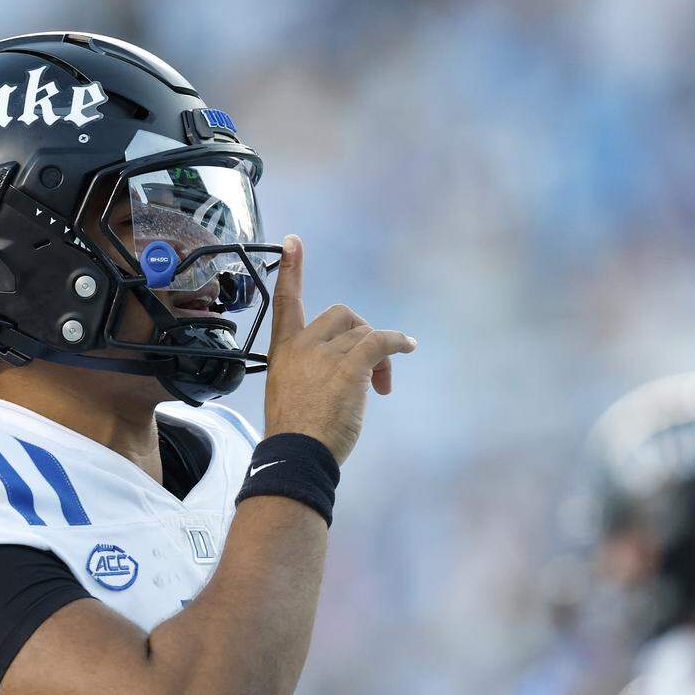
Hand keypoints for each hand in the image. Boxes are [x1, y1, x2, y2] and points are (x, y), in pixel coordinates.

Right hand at [263, 235, 417, 465]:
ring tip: (380, 387)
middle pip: (341, 314)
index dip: (292, 269)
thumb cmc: (296, 433)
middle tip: (370, 370)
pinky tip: (409, 348)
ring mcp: (325, 354)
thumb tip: (343, 372)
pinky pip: (381, 340)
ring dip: (381, 355)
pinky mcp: (349, 366)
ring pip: (364, 332)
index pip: (285, 301)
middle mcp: (303, 345)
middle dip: (361, 334)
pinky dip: (398, 343)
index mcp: (284, 350)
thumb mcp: (291, 392)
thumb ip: (310, 371)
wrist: (296, 454)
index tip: (294, 240)